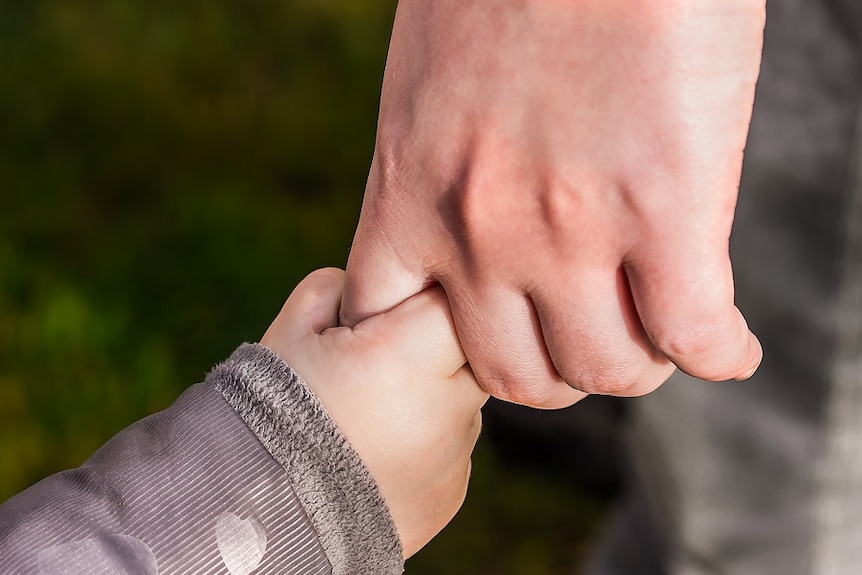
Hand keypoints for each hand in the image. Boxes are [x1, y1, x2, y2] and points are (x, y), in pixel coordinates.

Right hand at [261, 268, 487, 557]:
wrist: (261, 517)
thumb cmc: (269, 414)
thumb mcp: (291, 332)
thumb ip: (339, 290)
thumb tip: (371, 286)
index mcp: (406, 357)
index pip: (453, 300)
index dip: (423, 297)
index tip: (393, 312)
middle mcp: (444, 407)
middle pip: (471, 350)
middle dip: (435, 345)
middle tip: (382, 360)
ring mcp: (453, 454)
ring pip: (463, 400)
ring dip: (431, 395)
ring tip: (370, 414)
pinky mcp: (452, 491)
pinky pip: (452, 445)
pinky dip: (425, 440)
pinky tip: (376, 450)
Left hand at [342, 0, 764, 407]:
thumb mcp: (428, 91)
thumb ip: (441, 171)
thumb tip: (478, 225)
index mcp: (410, 194)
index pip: (389, 331)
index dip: (437, 354)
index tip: (480, 336)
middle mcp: (478, 232)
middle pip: (513, 375)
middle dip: (554, 369)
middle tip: (588, 336)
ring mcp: (569, 231)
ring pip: (603, 371)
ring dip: (635, 364)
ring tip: (657, 335)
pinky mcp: (665, 209)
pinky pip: (692, 335)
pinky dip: (718, 354)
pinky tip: (728, 344)